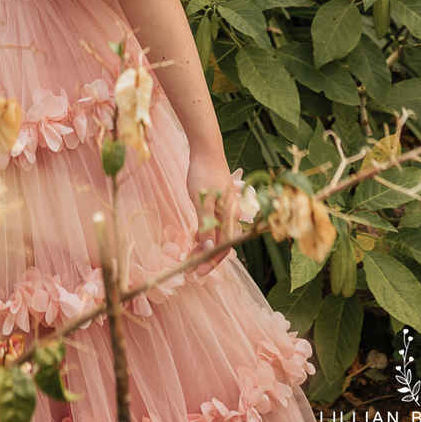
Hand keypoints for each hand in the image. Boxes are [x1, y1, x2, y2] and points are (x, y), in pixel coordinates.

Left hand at [186, 153, 239, 273]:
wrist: (207, 149)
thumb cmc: (204, 173)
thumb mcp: (202, 200)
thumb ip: (206, 225)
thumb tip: (207, 248)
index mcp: (230, 216)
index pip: (223, 248)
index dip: (211, 262)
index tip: (197, 273)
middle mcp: (231, 215)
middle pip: (220, 244)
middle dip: (206, 258)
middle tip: (188, 268)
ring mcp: (226, 209)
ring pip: (216, 235)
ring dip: (203, 247)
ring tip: (188, 256)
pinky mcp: (219, 203)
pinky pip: (214, 225)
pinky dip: (204, 234)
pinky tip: (194, 238)